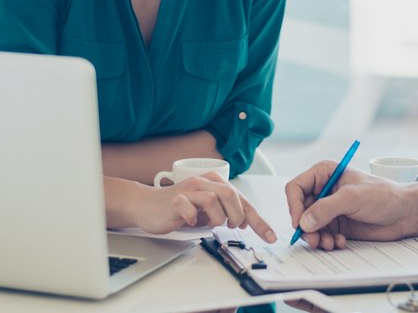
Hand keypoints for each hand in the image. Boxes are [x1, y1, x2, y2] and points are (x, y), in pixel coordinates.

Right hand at [105, 173, 276, 242]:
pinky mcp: (174, 200)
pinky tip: (191, 222)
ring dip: (216, 218)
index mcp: (214, 182)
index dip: (258, 219)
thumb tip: (245, 221)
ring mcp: (188, 190)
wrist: (147, 204)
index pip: (242, 199)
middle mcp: (202, 182)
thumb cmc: (178, 206)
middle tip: (232, 227)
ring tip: (210, 224)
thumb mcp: (206, 208)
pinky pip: (189, 207)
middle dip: (237, 216)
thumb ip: (224, 211)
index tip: (269, 235)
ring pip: (213, 200)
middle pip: (230, 195)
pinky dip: (194, 218)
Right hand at [285, 161, 417, 249]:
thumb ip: (326, 208)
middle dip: (306, 227)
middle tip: (314, 239)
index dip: (294, 206)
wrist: (403, 213)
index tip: (299, 222)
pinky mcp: (336, 224)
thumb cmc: (383, 195)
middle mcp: (323, 191)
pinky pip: (321, 235)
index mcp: (324, 174)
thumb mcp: (352, 197)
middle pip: (300, 210)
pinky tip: (340, 242)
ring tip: (329, 243)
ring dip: (316, 237)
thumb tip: (304, 222)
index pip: (296, 188)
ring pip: (309, 226)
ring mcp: (329, 208)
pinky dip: (327, 241)